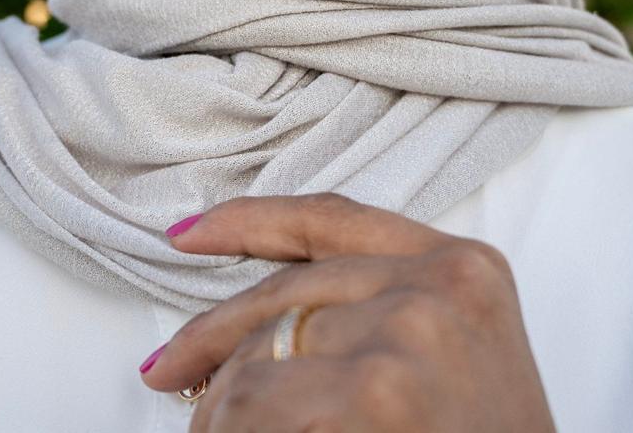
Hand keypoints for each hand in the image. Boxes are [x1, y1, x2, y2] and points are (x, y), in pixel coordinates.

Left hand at [140, 193, 555, 432]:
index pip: (332, 221)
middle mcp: (441, 286)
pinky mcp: (378, 390)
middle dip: (211, 339)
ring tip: (217, 432)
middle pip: (282, 294)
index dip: (248, 222)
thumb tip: (252, 326)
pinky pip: (255, 401)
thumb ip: (371, 314)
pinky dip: (228, 429)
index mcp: (464, 269)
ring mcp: (410, 334)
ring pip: (256, 355)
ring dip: (221, 405)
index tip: (188, 232)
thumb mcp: (448, 358)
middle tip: (168, 372)